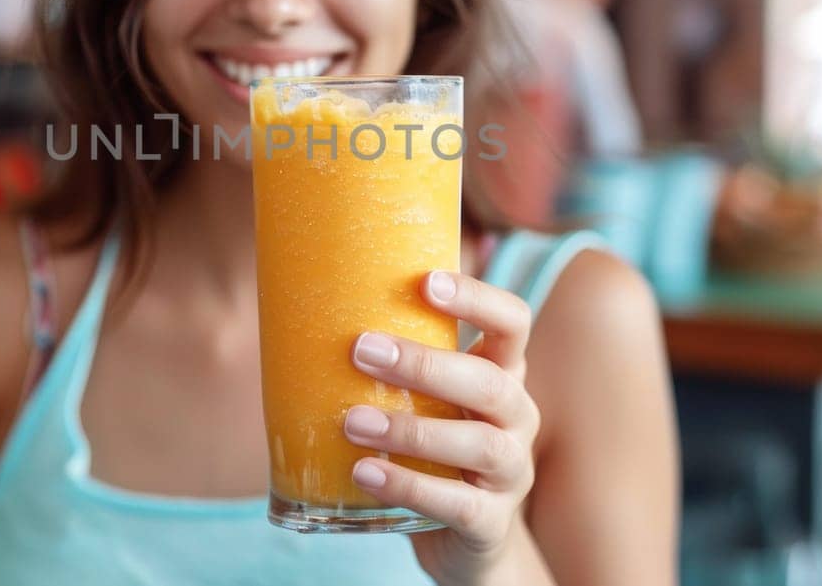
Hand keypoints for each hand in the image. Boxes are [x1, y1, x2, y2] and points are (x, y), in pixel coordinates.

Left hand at [346, 270, 543, 585]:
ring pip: (477, 444)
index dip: (478, 299)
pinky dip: (409, 486)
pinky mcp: (491, 522)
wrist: (464, 538)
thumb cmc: (433, 450)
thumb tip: (304, 313)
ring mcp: (511, 472)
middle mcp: (518, 417)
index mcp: (503, 373)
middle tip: (361, 350)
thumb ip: (395, 366)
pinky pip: (458, 504)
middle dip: (425, 364)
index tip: (426, 283)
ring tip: (352, 421)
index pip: (512, 322)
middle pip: (488, 382)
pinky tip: (364, 473)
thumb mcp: (426, 400)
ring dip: (411, 429)